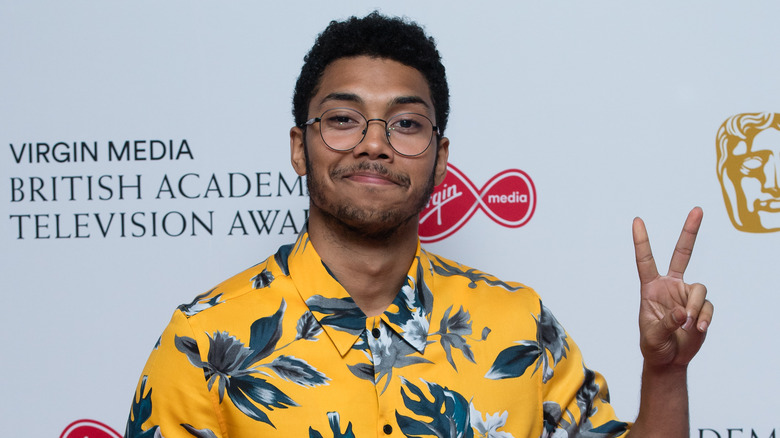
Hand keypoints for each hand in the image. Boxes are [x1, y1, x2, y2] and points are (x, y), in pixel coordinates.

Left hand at [632, 207, 713, 368]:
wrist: (669, 359)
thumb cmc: (653, 345)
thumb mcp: (652, 335)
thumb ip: (666, 323)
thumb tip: (684, 312)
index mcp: (650, 288)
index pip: (645, 260)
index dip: (642, 241)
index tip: (637, 220)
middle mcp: (670, 286)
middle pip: (682, 254)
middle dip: (690, 232)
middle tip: (697, 210)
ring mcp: (686, 295)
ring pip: (699, 289)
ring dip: (696, 308)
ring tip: (689, 325)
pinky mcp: (701, 306)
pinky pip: (707, 306)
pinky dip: (704, 317)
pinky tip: (698, 329)